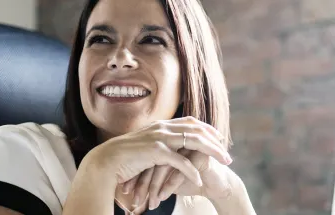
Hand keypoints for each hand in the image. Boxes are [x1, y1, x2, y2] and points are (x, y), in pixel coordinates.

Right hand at [84, 116, 232, 197]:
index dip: (207, 129)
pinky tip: (199, 179)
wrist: (106, 161)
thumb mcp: (147, 145)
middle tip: (228, 156)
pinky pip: (179, 161)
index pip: (191, 122)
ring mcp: (160, 138)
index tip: (219, 138)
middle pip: (198, 131)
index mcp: (162, 125)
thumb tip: (172, 146)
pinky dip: (191, 170)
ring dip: (212, 152)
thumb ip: (160, 143)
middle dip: (216, 143)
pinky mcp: (155, 151)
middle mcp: (163, 128)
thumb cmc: (126, 157)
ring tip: (224, 163)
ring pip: (194, 142)